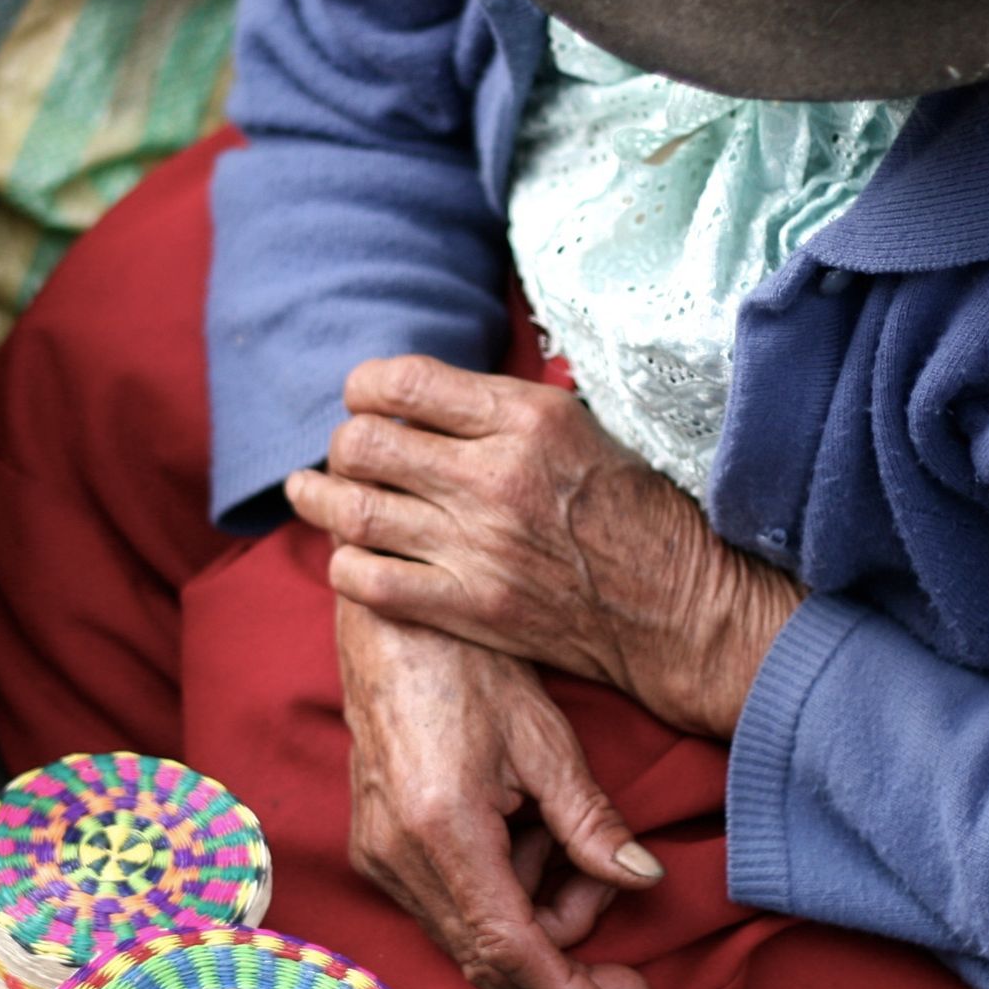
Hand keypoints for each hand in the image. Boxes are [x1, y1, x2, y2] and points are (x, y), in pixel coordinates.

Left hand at [287, 356, 803, 736]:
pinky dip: (347, 565)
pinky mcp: (472, 607)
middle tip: (349, 454)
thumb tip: (437, 391)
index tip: (364, 398)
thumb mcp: (585, 426)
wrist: (678, 605)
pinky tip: (348, 557)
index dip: (365, 387)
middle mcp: (494, 477)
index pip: (403, 382)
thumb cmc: (636, 510)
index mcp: (525, 418)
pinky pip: (373, 582)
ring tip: (310, 495)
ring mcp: (478, 546)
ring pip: (356, 511)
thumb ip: (507, 407)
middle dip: (344, 444)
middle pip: (365, 444)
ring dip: (320, 500)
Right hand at [336, 594, 659, 988]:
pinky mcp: (374, 848)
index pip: (510, 949)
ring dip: (533, 912)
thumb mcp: (546, 741)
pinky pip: (446, 905)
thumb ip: (592, 824)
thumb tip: (643, 881)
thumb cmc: (468, 665)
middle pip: (489, 957)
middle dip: (562, 951)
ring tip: (562, 837)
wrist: (389, 625)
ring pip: (469, 935)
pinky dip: (499, 892)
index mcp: (443, 828)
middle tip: (611, 893)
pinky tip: (524, 838)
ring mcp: (377, 855)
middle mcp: (397, 855)